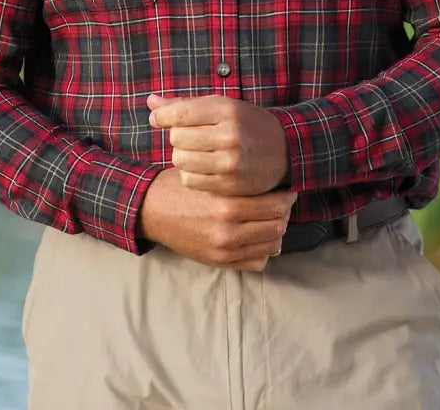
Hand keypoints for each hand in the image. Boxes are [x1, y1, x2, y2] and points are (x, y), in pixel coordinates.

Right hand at [139, 168, 296, 269]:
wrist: (152, 209)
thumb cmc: (180, 186)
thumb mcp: (208, 176)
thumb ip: (237, 183)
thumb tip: (270, 180)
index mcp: (227, 206)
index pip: (275, 206)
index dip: (287, 196)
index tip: (288, 189)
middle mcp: (228, 232)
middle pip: (277, 227)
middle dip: (284, 213)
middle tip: (283, 202)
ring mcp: (224, 250)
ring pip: (271, 246)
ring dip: (276, 231)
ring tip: (272, 218)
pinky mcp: (218, 262)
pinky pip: (257, 262)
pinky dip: (263, 250)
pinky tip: (258, 235)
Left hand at [147, 93, 290, 196]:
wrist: (284, 150)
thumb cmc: (245, 123)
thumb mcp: (220, 106)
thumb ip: (184, 104)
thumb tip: (151, 102)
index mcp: (226, 110)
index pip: (179, 113)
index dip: (162, 115)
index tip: (159, 118)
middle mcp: (229, 135)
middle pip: (176, 138)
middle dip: (178, 136)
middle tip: (191, 136)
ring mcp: (230, 162)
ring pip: (180, 160)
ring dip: (183, 156)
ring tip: (197, 151)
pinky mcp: (230, 184)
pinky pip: (190, 180)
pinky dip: (191, 174)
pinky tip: (204, 167)